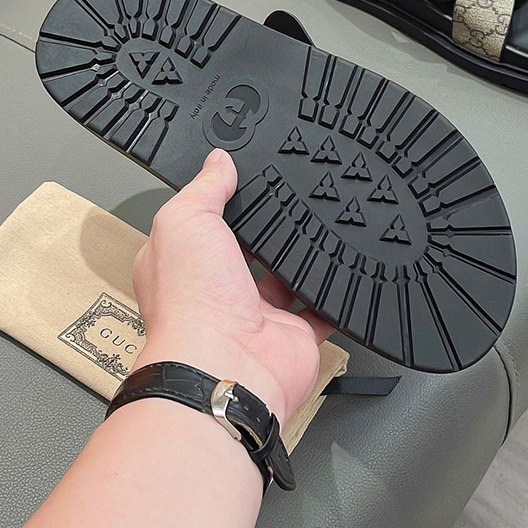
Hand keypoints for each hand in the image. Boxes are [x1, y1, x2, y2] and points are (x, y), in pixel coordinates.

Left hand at [132, 149, 332, 423]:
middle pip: (246, 252)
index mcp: (184, 264)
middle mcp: (217, 291)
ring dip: (299, 259)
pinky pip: (320, 311)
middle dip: (264, 232)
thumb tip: (218, 161)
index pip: (201, 225)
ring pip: (284, 279)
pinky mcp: (293, 334)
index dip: (220, 203)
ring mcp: (257, 314)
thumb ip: (205, 189)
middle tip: (288, 201)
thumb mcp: (185, 220)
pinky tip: (343, 269)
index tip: (243, 180)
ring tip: (318, 225)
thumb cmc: (192, 302)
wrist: (226, 366)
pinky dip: (332, 295)